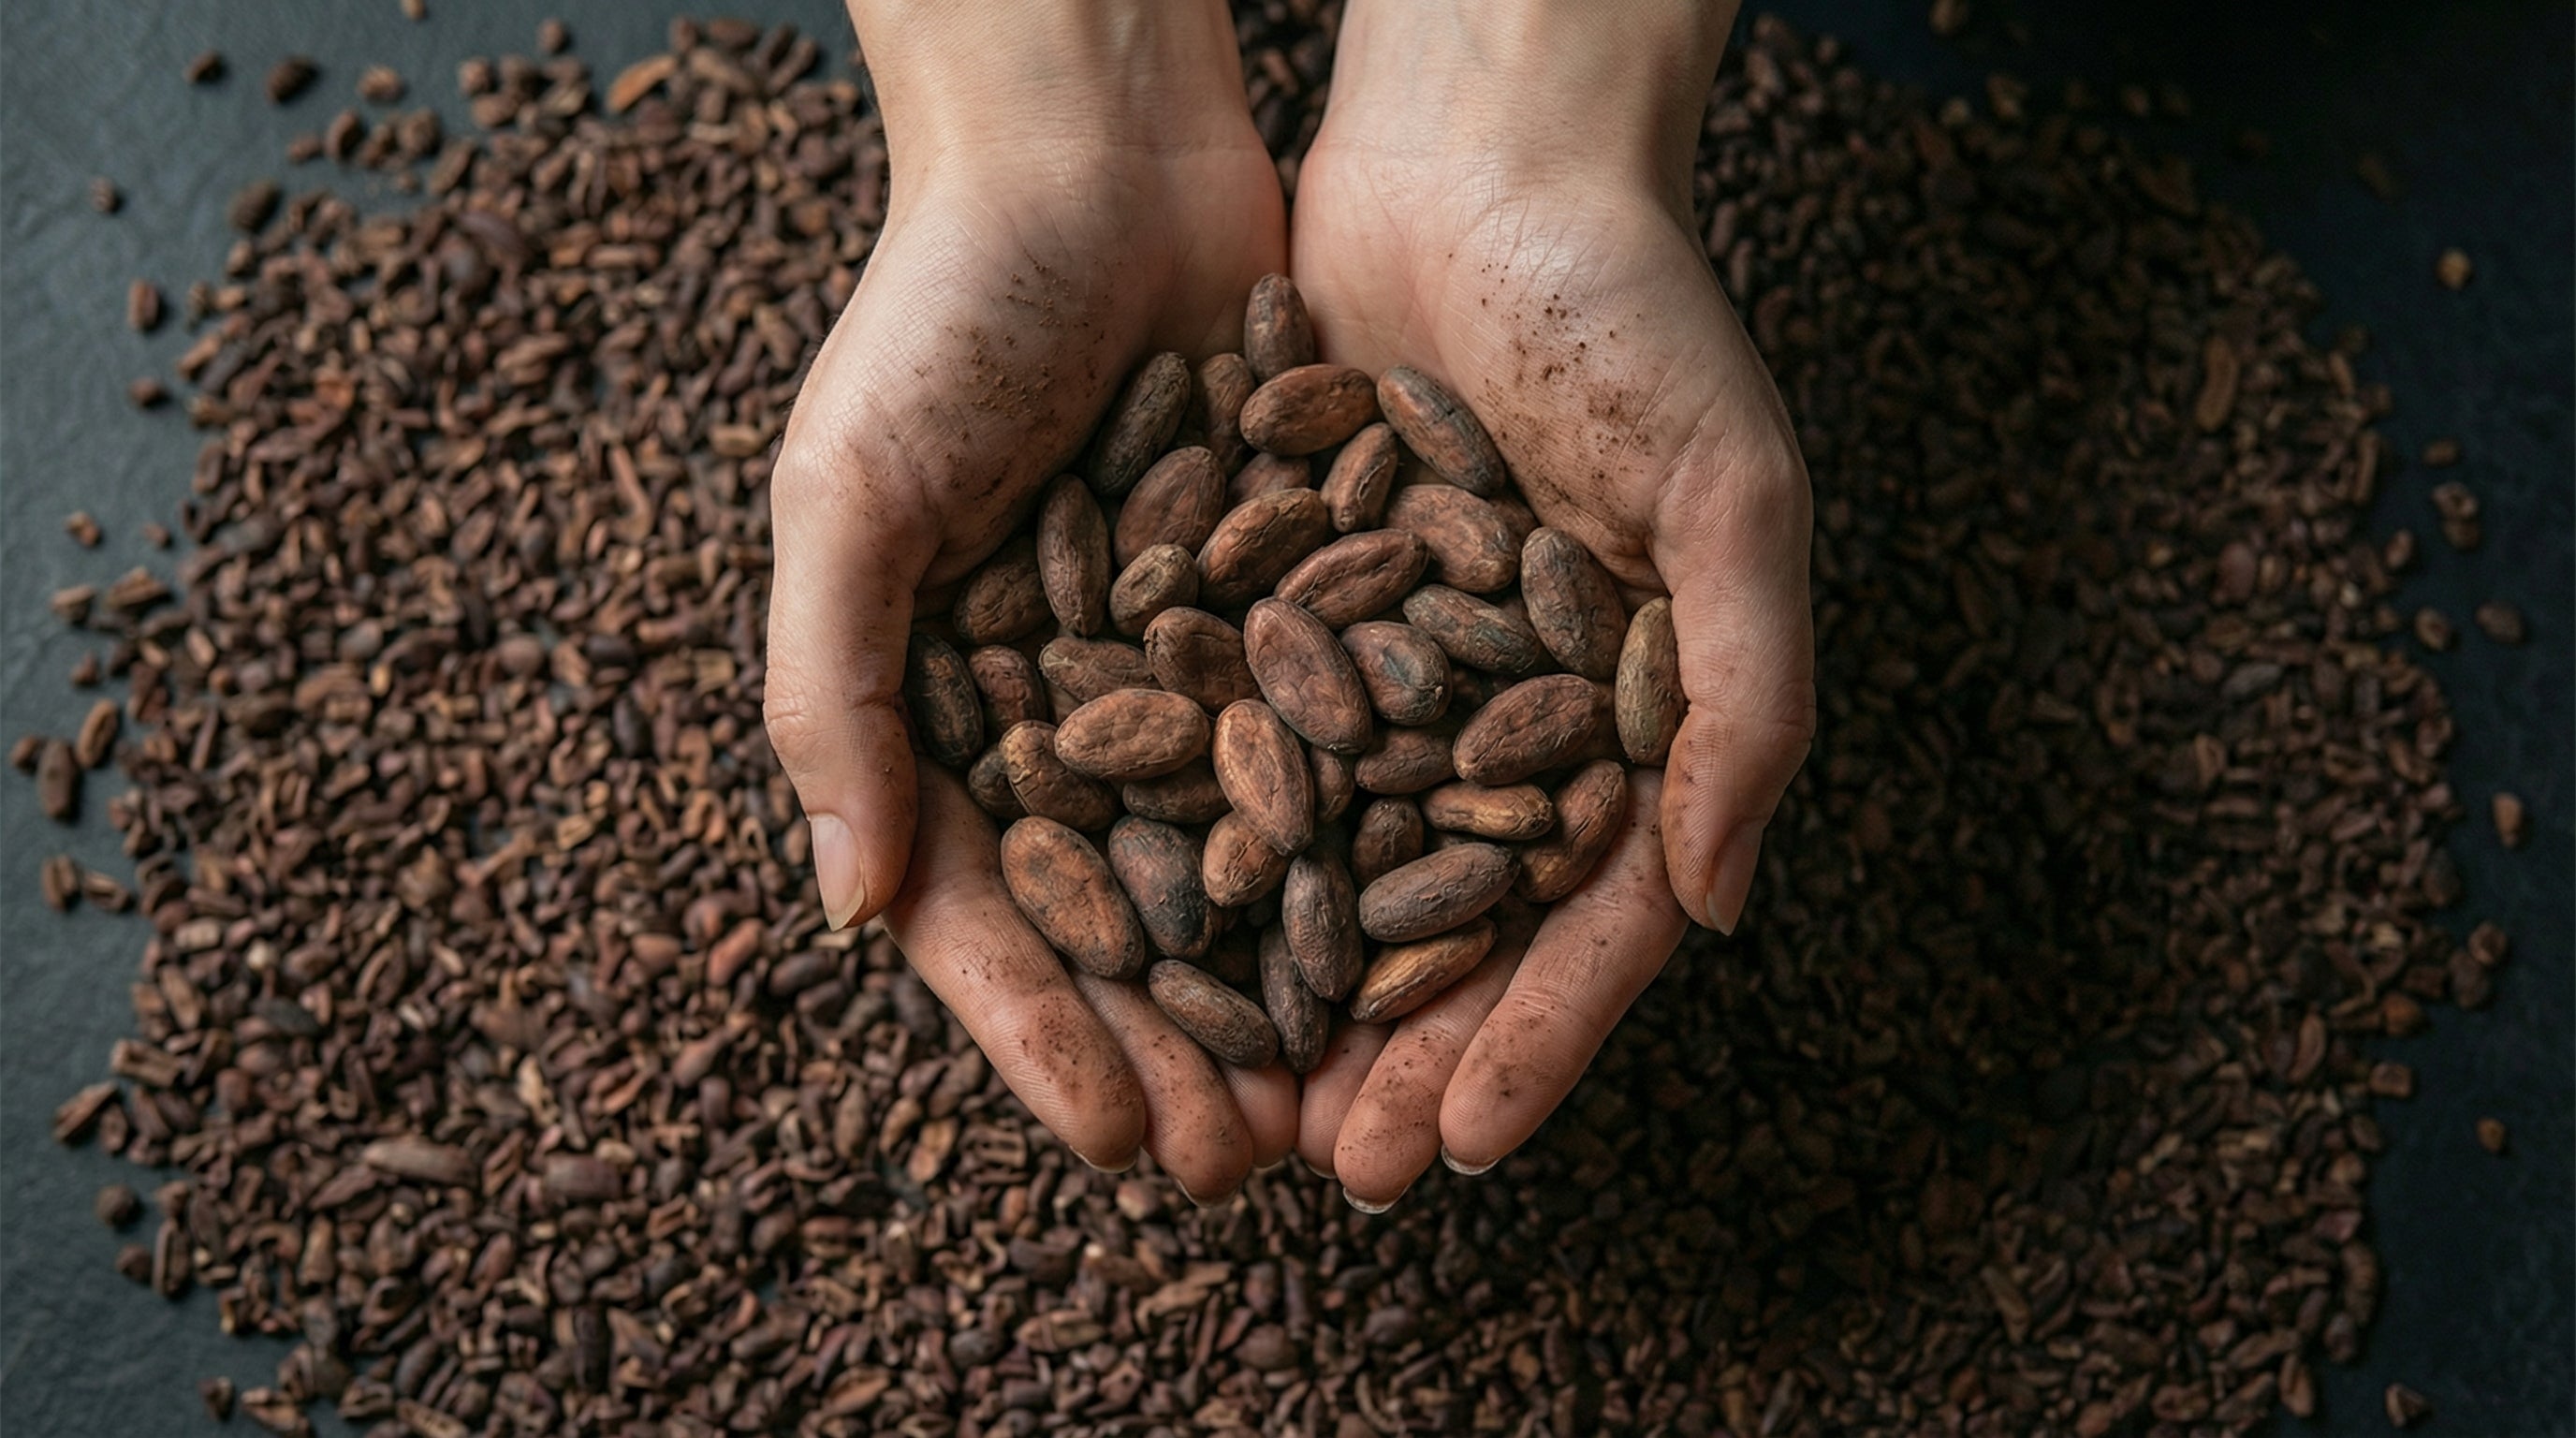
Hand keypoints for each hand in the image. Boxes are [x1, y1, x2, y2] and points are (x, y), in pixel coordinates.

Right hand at [764, 0, 1296, 1196]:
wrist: (1095, 151)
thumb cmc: (943, 309)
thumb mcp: (851, 492)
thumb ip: (840, 690)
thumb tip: (850, 904)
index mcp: (941, 714)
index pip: (991, 916)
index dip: (1046, 1039)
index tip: (1118, 1143)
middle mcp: (1064, 713)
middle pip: (1127, 922)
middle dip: (1181, 1051)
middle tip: (1255, 1161)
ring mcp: (1182, 668)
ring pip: (1240, 864)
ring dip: (1285, 986)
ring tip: (1344, 1093)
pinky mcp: (1287, 607)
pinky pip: (1329, 750)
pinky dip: (1368, 841)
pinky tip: (1426, 928)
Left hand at [1286, 0, 1814, 1204]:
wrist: (1476, 158)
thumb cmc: (1633, 311)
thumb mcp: (1729, 494)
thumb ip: (1746, 697)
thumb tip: (1719, 908)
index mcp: (1627, 721)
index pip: (1582, 919)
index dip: (1532, 1038)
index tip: (1461, 1144)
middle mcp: (1500, 719)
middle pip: (1444, 925)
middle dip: (1390, 1054)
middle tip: (1326, 1168)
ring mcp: (1387, 676)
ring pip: (1330, 868)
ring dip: (1284, 992)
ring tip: (1230, 1101)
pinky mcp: (1280, 613)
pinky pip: (1235, 755)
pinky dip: (1197, 849)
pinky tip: (1146, 937)